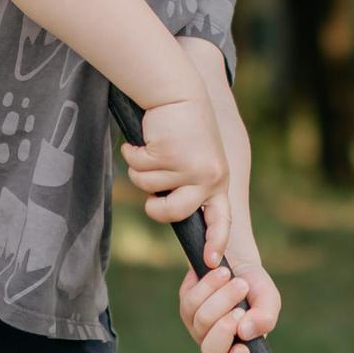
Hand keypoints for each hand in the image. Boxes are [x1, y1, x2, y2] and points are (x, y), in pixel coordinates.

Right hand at [119, 94, 230, 263]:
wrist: (178, 91)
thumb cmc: (185, 128)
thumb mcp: (198, 159)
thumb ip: (191, 186)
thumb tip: (169, 213)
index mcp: (218, 181)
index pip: (221, 219)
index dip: (215, 241)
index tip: (211, 261)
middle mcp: (207, 176)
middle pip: (172, 212)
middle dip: (154, 208)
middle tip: (152, 197)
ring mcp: (187, 165)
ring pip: (148, 187)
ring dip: (141, 168)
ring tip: (153, 148)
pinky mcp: (167, 152)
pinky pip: (137, 167)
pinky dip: (132, 153)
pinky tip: (143, 140)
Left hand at [178, 247, 281, 352]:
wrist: (238, 262)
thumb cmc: (255, 289)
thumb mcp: (268, 301)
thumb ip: (266, 318)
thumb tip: (246, 332)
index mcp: (239, 352)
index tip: (243, 349)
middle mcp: (215, 345)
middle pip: (211, 352)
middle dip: (225, 328)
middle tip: (241, 309)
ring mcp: (197, 328)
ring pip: (202, 321)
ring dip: (223, 298)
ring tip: (239, 282)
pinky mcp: (186, 306)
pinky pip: (193, 300)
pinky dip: (210, 285)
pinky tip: (223, 273)